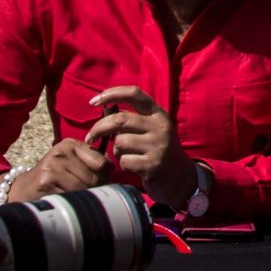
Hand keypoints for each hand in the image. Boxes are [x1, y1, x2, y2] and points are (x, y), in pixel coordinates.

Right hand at [8, 138, 109, 201]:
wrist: (23, 188)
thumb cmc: (54, 174)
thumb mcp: (70, 160)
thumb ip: (91, 160)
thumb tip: (112, 169)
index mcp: (70, 145)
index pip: (101, 162)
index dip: (105, 175)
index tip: (102, 180)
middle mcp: (60, 153)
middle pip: (93, 177)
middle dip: (96, 188)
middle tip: (91, 193)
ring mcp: (52, 168)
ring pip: (84, 188)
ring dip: (85, 196)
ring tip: (80, 197)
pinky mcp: (45, 183)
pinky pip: (71, 196)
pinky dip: (73, 202)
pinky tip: (67, 201)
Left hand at [86, 86, 192, 210]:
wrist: (179, 176)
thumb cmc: (157, 149)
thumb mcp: (150, 129)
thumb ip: (131, 119)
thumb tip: (104, 109)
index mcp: (158, 114)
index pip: (134, 94)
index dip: (112, 94)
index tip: (94, 101)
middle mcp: (160, 126)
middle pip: (120, 119)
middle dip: (99, 128)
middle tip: (90, 138)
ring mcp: (158, 145)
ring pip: (120, 142)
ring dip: (116, 151)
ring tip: (126, 155)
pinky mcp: (153, 164)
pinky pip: (124, 161)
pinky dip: (123, 164)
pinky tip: (134, 166)